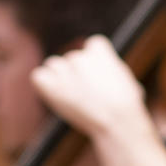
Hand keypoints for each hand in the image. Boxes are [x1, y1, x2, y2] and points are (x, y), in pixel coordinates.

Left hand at [30, 35, 149, 137]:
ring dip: (60, 78)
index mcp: (99, 49)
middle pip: (72, 59)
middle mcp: (79, 56)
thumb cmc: (127, 106)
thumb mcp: (127, 81)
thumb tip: (106, 77)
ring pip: (54, 65)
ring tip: (73, 96)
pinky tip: (55, 95)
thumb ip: (111, 72)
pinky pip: (38, 76)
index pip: (92, 45)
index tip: (99, 77)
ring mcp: (64, 70)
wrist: (116, 120)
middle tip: (88, 95)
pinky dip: (44, 85)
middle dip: (77, 74)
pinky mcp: (51, 85)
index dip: (95, 62)